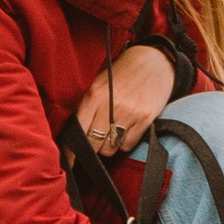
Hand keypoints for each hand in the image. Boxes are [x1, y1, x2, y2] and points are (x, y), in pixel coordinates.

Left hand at [74, 41, 175, 155]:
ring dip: (108, 146)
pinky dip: (124, 143)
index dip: (71, 150)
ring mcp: (129, 113)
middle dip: (92, 147)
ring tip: (112, 132)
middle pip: (93, 144)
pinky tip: (126, 130)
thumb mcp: (99, 83)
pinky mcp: (144, 119)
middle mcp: (110, 105)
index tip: (68, 162)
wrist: (155, 61)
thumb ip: (87, 106)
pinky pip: (127, 145)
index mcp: (94, 95)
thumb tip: (75, 134)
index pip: (77, 130)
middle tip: (95, 140)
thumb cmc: (123, 73)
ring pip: (110, 148)